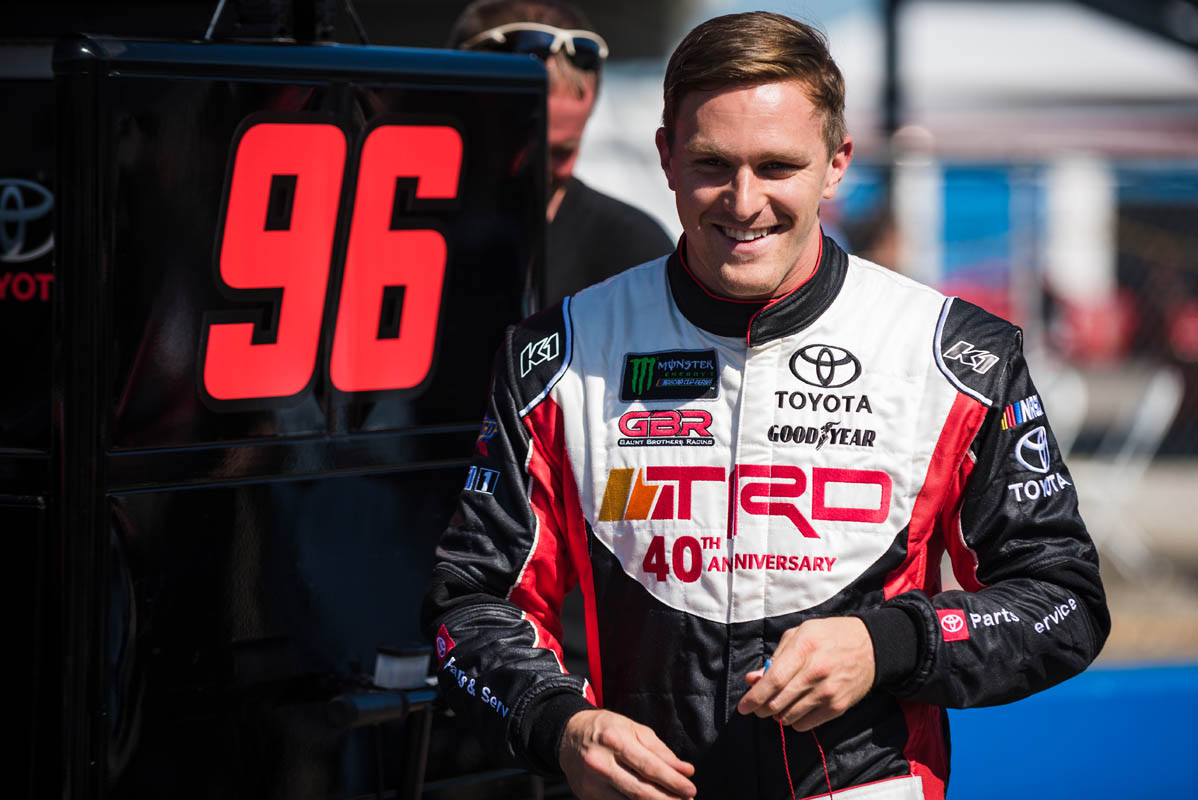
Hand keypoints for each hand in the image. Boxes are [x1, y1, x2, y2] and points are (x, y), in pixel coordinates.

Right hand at [558, 708, 696, 799]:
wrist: (568, 735)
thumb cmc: (606, 729)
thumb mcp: (634, 729)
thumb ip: (661, 751)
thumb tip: (686, 770)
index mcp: (614, 740)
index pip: (649, 766)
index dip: (672, 781)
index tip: (691, 789)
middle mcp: (600, 762)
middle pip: (640, 790)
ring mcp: (591, 782)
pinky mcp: (587, 796)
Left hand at [737, 616, 874, 730]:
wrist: (871, 646)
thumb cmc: (829, 636)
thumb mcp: (800, 635)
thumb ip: (775, 657)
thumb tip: (753, 680)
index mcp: (804, 648)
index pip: (773, 680)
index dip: (754, 697)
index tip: (743, 707)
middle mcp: (816, 672)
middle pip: (778, 702)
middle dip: (761, 709)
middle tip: (758, 707)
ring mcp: (829, 691)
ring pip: (789, 717)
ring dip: (777, 715)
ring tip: (779, 704)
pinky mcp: (838, 707)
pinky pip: (806, 724)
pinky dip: (794, 721)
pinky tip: (796, 708)